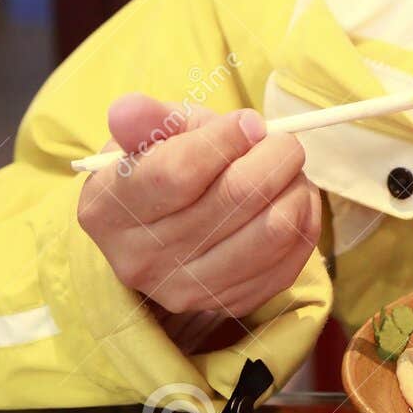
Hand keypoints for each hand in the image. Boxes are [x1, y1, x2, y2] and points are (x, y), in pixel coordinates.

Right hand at [76, 94, 320, 317]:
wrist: (167, 227)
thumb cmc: (161, 165)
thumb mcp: (149, 135)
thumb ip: (145, 118)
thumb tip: (127, 110)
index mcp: (108, 210)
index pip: (177, 173)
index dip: (226, 139)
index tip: (249, 121)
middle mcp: (141, 259)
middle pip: (236, 196)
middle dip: (275, 154)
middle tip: (280, 139)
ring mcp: (188, 289)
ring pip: (275, 228)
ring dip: (295, 185)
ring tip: (285, 169)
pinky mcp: (232, 302)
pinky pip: (294, 254)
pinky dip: (304, 215)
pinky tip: (289, 197)